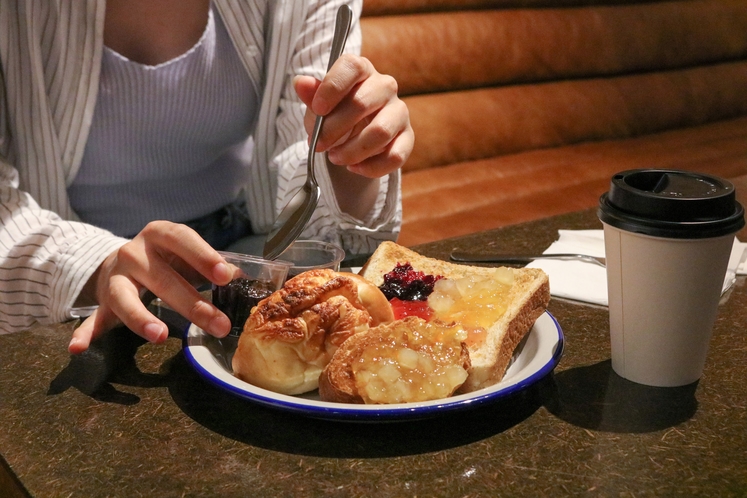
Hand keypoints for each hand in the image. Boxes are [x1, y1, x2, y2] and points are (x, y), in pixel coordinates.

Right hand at [68, 221, 233, 353]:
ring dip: (141, 318)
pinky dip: (85, 333)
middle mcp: (133, 253)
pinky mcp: (103, 302)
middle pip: (163, 279)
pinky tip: (78, 348)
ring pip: (125, 299)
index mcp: (159, 235)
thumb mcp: (186, 254)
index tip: (225, 275)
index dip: (203, 256)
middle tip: (219, 325)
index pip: (181, 239)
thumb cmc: (167, 258)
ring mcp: (115, 278)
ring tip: (159, 335)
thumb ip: (210, 266)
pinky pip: (93, 319)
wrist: (123, 258)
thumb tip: (242, 278)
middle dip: (193, 305)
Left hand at [293, 54, 413, 177]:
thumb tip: (300, 83)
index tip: (318, 109)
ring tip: (335, 158)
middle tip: (318, 145)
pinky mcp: (407, 137)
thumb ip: (311, 95)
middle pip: (362, 103)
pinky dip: (371, 167)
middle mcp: (385, 86)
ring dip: (352, 151)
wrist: (355, 136)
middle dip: (334, 129)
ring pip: (380, 132)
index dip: (332, 86)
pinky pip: (395, 156)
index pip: (351, 66)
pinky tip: (354, 168)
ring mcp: (399, 112)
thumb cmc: (336, 113)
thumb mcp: (320, 104)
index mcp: (362, 70)